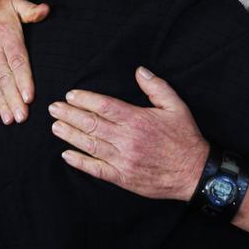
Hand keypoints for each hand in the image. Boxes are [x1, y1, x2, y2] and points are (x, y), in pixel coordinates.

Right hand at [0, 0, 48, 123]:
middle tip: (22, 117)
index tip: (29, 96)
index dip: (23, 79)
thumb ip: (30, 9)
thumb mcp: (15, 2)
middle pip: (5, 78)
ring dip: (1, 104)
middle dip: (13, 99)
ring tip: (9, 121)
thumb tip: (46, 10)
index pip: (16, 60)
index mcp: (6, 36)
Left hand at [49, 67, 208, 200]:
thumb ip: (156, 87)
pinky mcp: (123, 177)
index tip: (71, 95)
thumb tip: (140, 71)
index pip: (104, 106)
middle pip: (91, 124)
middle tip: (54, 108)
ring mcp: (123, 160)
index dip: (84, 100)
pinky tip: (67, 155)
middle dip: (69, 115)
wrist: (194, 172)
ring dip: (70, 135)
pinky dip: (80, 162)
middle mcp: (127, 139)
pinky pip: (97, 169)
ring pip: (90, 145)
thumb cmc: (185, 137)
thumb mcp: (176, 106)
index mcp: (137, 119)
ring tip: (55, 126)